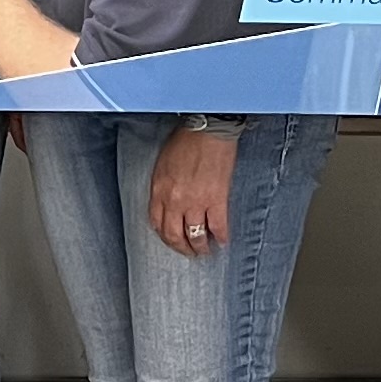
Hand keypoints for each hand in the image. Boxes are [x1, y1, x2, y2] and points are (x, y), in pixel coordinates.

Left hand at [150, 124, 237, 255]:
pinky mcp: (216, 199)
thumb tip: (168, 204)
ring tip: (205, 251)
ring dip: (200, 247)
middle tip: (188, 252)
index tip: (171, 240)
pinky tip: (222, 242)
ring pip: (195, 235)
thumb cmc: (186, 140)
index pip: (157, 223)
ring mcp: (196, 202)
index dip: (164, 236)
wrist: (209, 129)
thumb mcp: (163, 164)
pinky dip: (220, 237)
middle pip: (174, 235)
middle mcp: (174, 200)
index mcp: (159, 190)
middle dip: (181, 247)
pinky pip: (218, 226)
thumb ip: (163, 186)